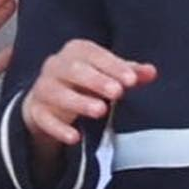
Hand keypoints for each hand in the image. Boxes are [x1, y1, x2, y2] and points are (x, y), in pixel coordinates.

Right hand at [21, 38, 156, 181]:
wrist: (47, 101)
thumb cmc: (84, 83)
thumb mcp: (106, 75)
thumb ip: (129, 73)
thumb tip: (152, 72)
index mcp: (75, 51)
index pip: (94, 54)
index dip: (113, 66)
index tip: (132, 81)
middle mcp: (55, 65)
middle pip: (74, 70)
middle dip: (96, 80)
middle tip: (118, 92)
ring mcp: (43, 88)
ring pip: (57, 92)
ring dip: (79, 102)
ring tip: (101, 110)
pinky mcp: (35, 111)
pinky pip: (44, 119)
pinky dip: (58, 128)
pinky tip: (75, 138)